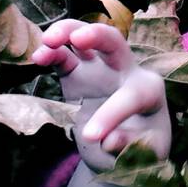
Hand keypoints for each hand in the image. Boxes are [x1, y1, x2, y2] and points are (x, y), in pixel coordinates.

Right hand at [31, 18, 170, 171]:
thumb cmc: (141, 147)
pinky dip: (52, 53)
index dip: (110, 114)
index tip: (90, 137)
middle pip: (113, 42)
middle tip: (78, 37)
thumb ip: (131, 146)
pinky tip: (38, 57)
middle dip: (97, 34)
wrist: (122, 149)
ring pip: (84, 39)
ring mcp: (99, 70)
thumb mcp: (146, 154)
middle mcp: (125, 72)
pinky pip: (64, 58)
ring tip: (48, 40)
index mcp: (150, 91)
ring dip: (67, 32)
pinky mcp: (78, 76)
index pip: (132, 94)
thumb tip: (109, 140)